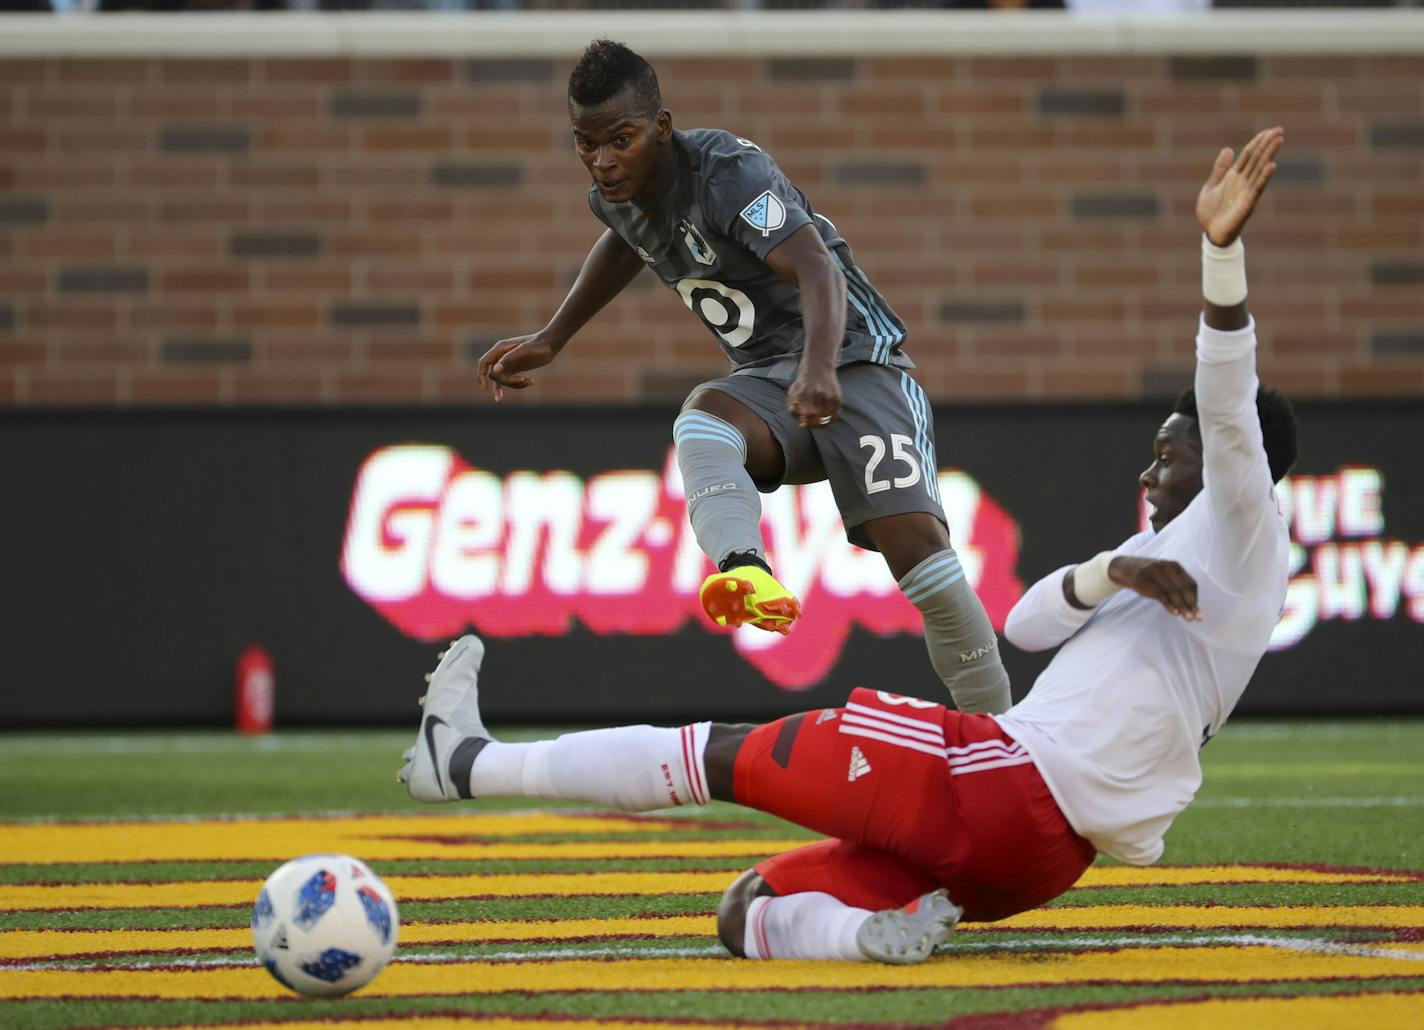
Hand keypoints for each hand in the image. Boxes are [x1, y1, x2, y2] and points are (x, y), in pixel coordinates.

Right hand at [477, 333, 557, 401]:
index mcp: (500, 349)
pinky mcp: (514, 369)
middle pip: (494, 375)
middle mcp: (501, 356)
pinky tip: (531, 382)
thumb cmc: (537, 345)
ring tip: (529, 381)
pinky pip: (509, 381)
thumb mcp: (523, 351)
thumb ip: (508, 359)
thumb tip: (495, 370)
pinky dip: (518, 385)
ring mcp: (507, 363)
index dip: (481, 375)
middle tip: (522, 380)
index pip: (484, 363)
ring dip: (514, 384)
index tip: (484, 388)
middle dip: (506, 381)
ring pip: (502, 380)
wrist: (549, 344)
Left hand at [788, 367, 842, 428]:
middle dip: (814, 425)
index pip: (807, 416)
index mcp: (804, 395)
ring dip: (823, 423)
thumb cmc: (803, 384)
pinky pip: (836, 415)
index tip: (804, 424)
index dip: (806, 424)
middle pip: (818, 419)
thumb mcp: (793, 393)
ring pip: (827, 419)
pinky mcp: (837, 397)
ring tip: (819, 420)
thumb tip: (801, 423)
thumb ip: (792, 409)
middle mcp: (817, 395)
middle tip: (812, 424)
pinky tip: (827, 417)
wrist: (818, 367)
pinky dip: (831, 419)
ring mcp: (829, 396)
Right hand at [1109, 556, 1201, 620]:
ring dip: (1181, 606)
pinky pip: (1160, 593)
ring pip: (1173, 590)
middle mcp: (1167, 567)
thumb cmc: (1149, 577)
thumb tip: (1190, 607)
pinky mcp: (1145, 578)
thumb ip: (1176, 589)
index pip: (1191, 583)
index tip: (1197, 612)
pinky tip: (1174, 613)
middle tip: (1197, 618)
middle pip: (1184, 587)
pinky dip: (1168, 604)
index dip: (1195, 599)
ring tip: (1187, 618)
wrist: (1126, 567)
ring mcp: (1155, 572)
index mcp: (1175, 566)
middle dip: (1191, 604)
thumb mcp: (1164, 578)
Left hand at [1196, 126, 1283, 246]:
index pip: (1249, 155)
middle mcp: (1244, 182)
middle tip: (1279, 129)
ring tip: (1279, 140)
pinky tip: (1272, 165)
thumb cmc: (1211, 212)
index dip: (1257, 142)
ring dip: (1269, 154)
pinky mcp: (1247, 204)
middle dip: (1268, 144)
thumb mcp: (1211, 186)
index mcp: (1234, 177)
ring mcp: (1247, 192)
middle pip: (1257, 158)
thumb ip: (1220, 169)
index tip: (1269, 130)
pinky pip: (1257, 188)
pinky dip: (1264, 177)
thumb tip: (1228, 149)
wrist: (1210, 234)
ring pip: (1260, 169)